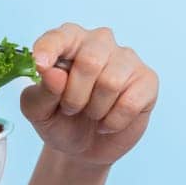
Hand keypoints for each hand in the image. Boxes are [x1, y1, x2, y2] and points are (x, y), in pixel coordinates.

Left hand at [21, 24, 157, 167]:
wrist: (83, 148)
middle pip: (90, 61)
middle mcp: (99, 42)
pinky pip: (130, 103)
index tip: (40, 64)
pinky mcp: (147, 80)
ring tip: (91, 113)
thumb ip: (40, 91)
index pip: (60, 36)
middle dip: (74, 96)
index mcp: (69, 42)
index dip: (49, 48)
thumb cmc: (59, 120)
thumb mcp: (38, 111)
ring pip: (111, 83)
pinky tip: (108, 122)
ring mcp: (126, 59)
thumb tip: (51, 72)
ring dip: (95, 110)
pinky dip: (113, 121)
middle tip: (70, 109)